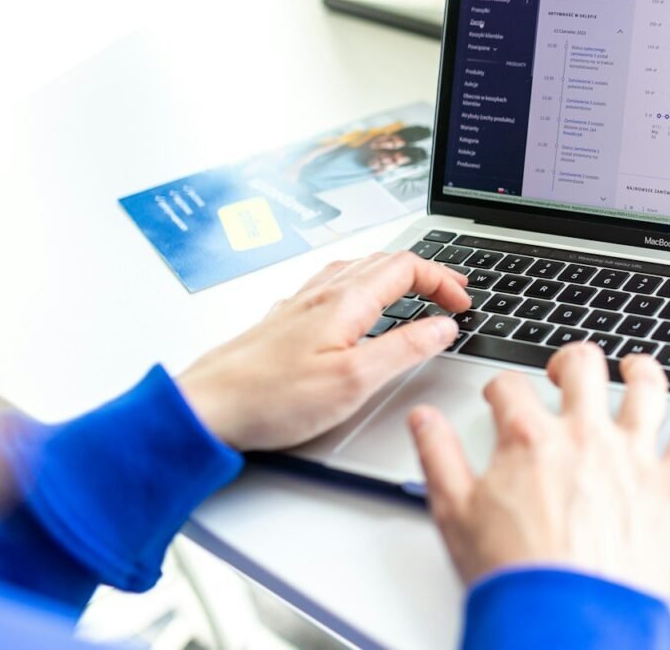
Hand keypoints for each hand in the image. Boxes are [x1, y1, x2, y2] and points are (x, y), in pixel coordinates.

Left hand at [178, 252, 470, 451]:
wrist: (206, 408)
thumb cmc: (270, 398)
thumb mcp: (354, 380)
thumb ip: (404, 349)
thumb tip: (442, 327)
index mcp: (345, 301)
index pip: (408, 267)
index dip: (444, 280)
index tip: (463, 303)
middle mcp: (322, 293)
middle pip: (385, 261)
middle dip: (427, 272)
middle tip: (452, 291)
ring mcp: (302, 304)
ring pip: (358, 269)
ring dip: (395, 274)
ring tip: (416, 290)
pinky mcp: (286, 320)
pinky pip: (334, 284)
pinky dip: (364, 285)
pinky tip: (358, 303)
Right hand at [409, 342, 669, 597]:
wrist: (567, 621)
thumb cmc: (516, 579)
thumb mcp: (454, 515)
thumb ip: (439, 457)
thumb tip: (424, 419)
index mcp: (530, 438)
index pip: (511, 387)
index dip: (502, 388)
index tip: (502, 398)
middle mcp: (586, 435)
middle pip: (584, 367)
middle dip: (571, 361)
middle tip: (567, 372)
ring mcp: (634, 456)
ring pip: (645, 387)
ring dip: (640, 369)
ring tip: (635, 366)